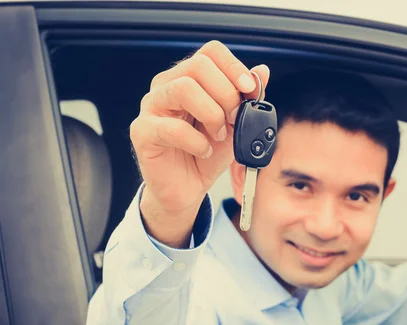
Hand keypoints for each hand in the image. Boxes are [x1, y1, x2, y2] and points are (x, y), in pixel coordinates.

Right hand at [130, 40, 269, 245]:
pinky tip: (204, 151)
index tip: (249, 89)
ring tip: (218, 135)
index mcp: (189, 78)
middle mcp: (167, 85)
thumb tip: (262, 71)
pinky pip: (173, 128)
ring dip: (211, 114)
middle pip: (198, 66)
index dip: (233, 67)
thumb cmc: (207, 153)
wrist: (188, 188)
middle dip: (226, 94)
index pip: (210, 52)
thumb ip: (247, 98)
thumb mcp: (236, 124)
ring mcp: (151, 106)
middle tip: (234, 120)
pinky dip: (197, 142)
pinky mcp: (143, 132)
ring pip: (183, 88)